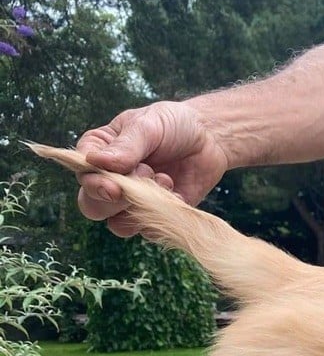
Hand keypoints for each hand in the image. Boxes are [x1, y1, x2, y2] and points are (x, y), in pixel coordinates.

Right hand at [75, 101, 229, 236]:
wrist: (209, 138)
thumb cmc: (172, 124)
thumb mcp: (147, 125)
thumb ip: (125, 146)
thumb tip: (95, 161)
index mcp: (99, 153)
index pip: (82, 174)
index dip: (93, 183)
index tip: (112, 185)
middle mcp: (110, 180)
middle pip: (93, 206)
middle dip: (114, 201)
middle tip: (143, 178)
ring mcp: (132, 201)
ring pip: (118, 225)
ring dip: (140, 209)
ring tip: (164, 180)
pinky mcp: (157, 215)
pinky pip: (150, 231)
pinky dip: (164, 215)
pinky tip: (177, 193)